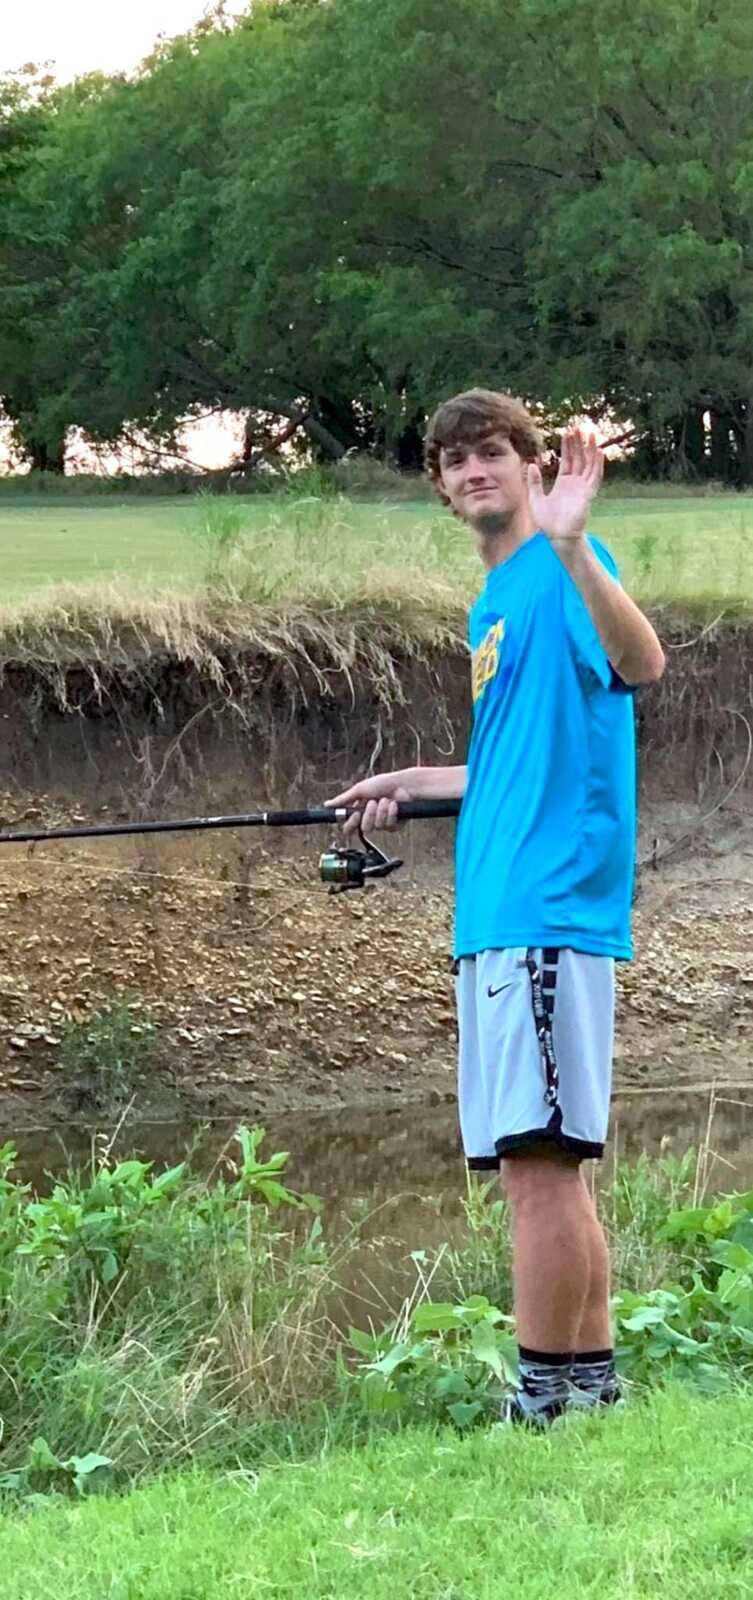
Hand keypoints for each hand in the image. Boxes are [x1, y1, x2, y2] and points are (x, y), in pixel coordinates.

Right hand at [325, 774, 412, 836]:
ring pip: (377, 827)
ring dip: (381, 811)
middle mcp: (370, 818)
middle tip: (373, 802)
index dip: (351, 824)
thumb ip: (343, 800)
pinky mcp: (394, 825)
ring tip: (386, 800)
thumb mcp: (360, 789)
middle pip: (363, 828)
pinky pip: (389, 826)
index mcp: (359, 810)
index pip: (349, 827)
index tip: (356, 814)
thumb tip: (327, 805)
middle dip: (369, 814)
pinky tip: (395, 805)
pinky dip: (392, 813)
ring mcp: (382, 823)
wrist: (403, 784)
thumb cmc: (382, 783)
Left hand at [527, 427, 603, 542]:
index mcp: (564, 483)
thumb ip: (534, 481)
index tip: (567, 433)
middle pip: (579, 458)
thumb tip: (531, 464)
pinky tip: (598, 451)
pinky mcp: (588, 494)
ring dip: (590, 449)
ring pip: (589, 464)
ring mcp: (583, 488)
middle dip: (579, 443)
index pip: (568, 460)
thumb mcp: (536, 498)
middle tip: (578, 427)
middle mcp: (575, 483)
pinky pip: (595, 476)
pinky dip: (598, 464)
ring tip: (590, 434)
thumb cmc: (547, 521)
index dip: (568, 447)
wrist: (557, 536)